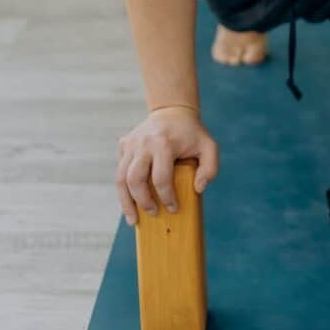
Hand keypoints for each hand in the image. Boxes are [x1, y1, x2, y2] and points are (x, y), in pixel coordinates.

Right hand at [115, 107, 219, 225]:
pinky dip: (123, 189)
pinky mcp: (124, 145)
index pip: (161, 178)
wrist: (173, 110)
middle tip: (153, 213)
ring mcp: (131, 144)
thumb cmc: (192, 133)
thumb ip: (210, 168)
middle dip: (143, 201)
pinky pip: (120, 171)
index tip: (173, 208)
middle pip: (135, 179)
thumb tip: (198, 189)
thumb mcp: (209, 146)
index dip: (167, 197)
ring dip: (126, 202)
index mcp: (164, 143)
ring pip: (121, 178)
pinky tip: (130, 202)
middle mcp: (144, 143)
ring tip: (133, 219)